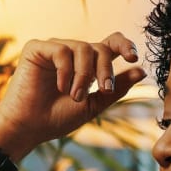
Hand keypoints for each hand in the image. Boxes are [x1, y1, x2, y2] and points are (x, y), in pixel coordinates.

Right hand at [0, 32, 145, 157]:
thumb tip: (141, 70)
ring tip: (75, 96)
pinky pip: (60, 50)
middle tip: (101, 90)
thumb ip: (115, 88)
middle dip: (105, 69)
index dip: (125, 45)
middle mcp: (71, 53)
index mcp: (85, 65)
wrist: (29, 128)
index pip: (110, 43)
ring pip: (82, 48)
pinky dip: (65, 70)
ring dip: (84, 74)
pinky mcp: (36, 49)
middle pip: (99, 47)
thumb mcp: (93, 105)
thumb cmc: (56, 119)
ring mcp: (53, 49)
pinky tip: (60, 87)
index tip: (133, 58)